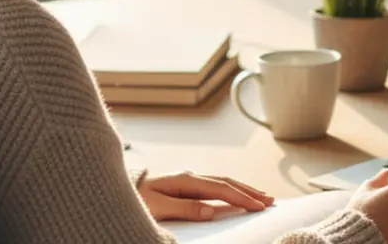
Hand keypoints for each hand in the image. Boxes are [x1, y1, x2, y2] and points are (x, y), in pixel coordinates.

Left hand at [137, 170, 275, 220]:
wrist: (117, 187)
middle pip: (227, 182)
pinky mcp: (187, 184)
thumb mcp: (157, 207)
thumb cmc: (136, 199)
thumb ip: (184, 208)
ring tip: (263, 196)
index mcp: (186, 180)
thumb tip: (211, 211)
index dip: (241, 198)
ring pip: (223, 182)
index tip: (259, 207)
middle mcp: (191, 176)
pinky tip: (238, 193)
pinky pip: (216, 185)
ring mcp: (190, 179)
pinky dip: (232, 189)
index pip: (221, 189)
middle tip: (271, 200)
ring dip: (244, 189)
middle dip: (250, 191)